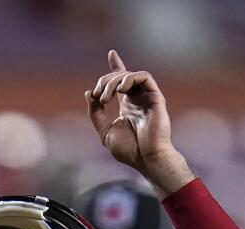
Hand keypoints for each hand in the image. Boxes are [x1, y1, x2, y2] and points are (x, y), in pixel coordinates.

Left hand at [86, 50, 193, 197]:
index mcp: (127, 106)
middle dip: (104, 82)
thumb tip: (89, 93)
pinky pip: (143, 77)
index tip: (112, 53)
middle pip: (119, 77)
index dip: (117, 66)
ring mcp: (146, 97)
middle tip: (98, 96)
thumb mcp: (104, 132)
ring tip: (106, 97)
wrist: (146, 158)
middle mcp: (137, 99)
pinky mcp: (155, 97)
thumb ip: (95, 113)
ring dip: (113, 81)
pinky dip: (129, 78)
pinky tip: (120, 90)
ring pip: (129, 75)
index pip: (122, 81)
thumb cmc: (129, 150)